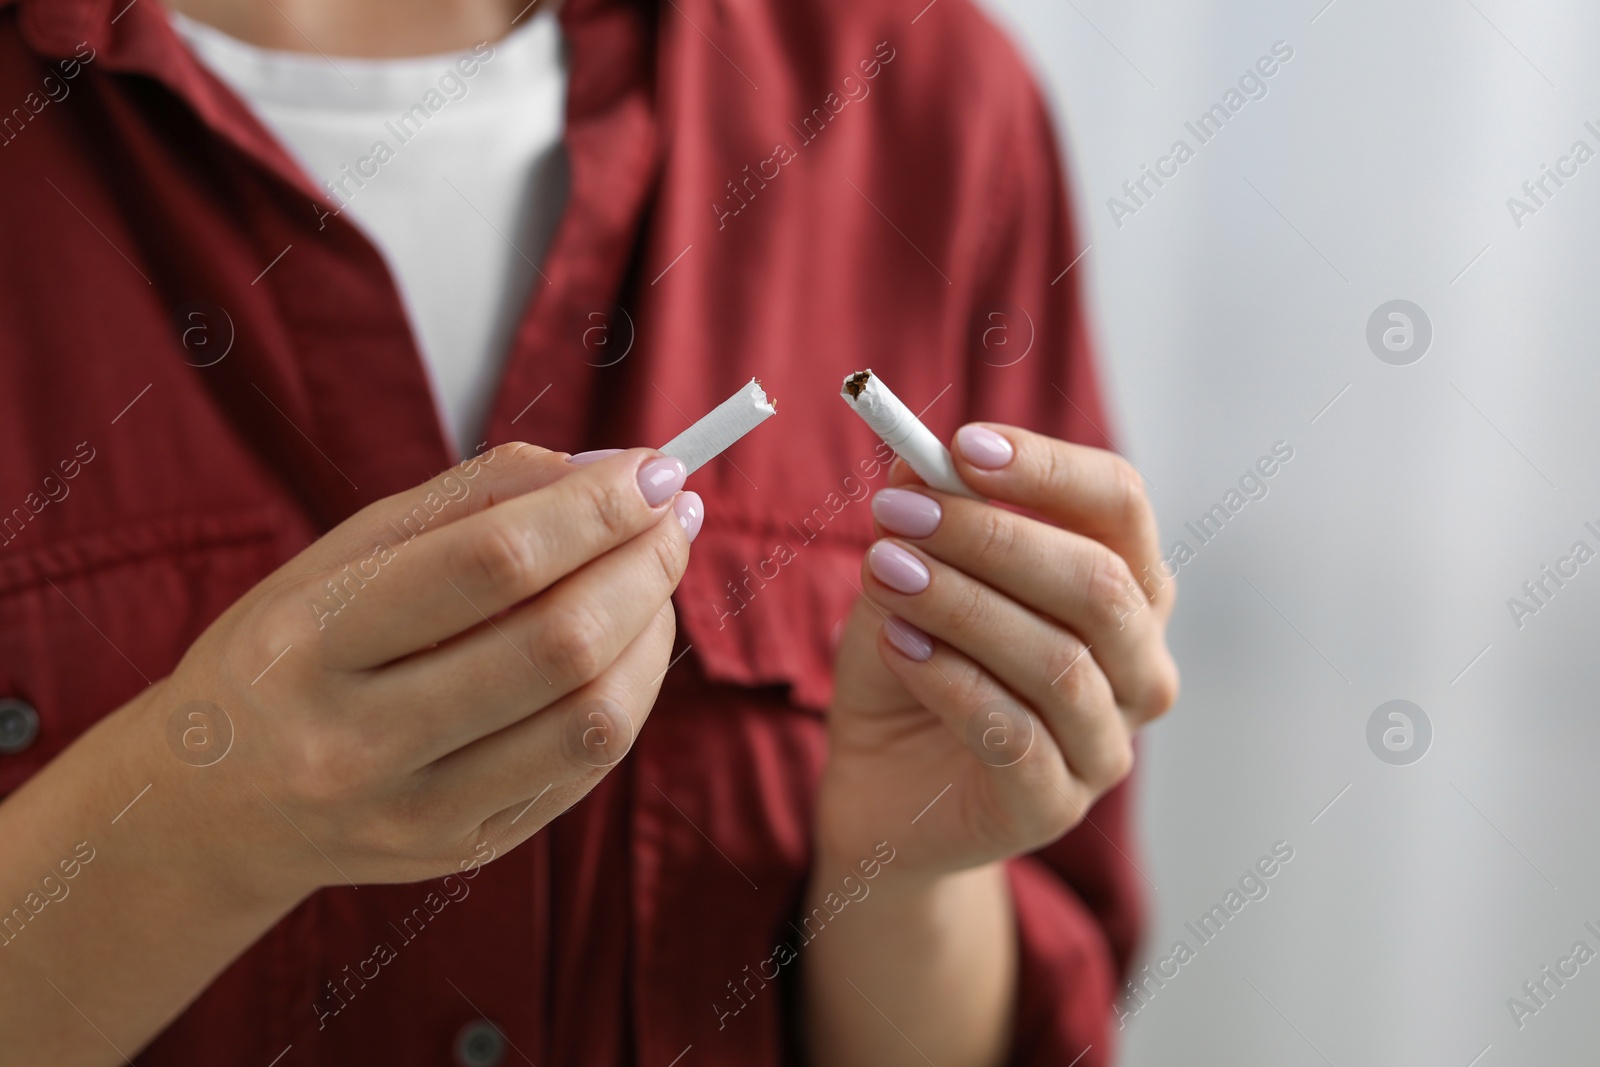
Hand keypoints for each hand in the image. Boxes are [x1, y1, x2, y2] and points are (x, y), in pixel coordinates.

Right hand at [136, 443, 699, 903]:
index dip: (594, 510)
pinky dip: (630, 688)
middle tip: (673, 513)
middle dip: (643, 564)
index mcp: (312, 641)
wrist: (215, 807)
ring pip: (593, 719)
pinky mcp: (465, 853)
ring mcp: (415, 813)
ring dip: (652, 629)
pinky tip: (627, 640)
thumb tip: (605, 470)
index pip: (492, 562)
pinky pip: (586, 766)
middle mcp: (358, 742)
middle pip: (558, 645)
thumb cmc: (291, 651)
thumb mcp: (341, 554)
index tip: (653, 468)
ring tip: (654, 574)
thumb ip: (470, 500)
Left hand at [819, 424, 1177, 879]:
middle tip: (898, 516)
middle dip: (993, 538)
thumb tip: (915, 465)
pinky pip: (1017, 736)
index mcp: (1124, 590)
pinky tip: (900, 645)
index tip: (963, 446)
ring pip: (1059, 662)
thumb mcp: (908, 576)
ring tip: (884, 572)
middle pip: (1099, 583)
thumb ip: (923, 521)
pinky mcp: (1054, 808)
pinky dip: (952, 680)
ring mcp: (1104, 745)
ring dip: (962, 605)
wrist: (879, 786)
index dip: (1048, 469)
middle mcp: (1136, 666)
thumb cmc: (914, 667)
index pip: (1120, 505)